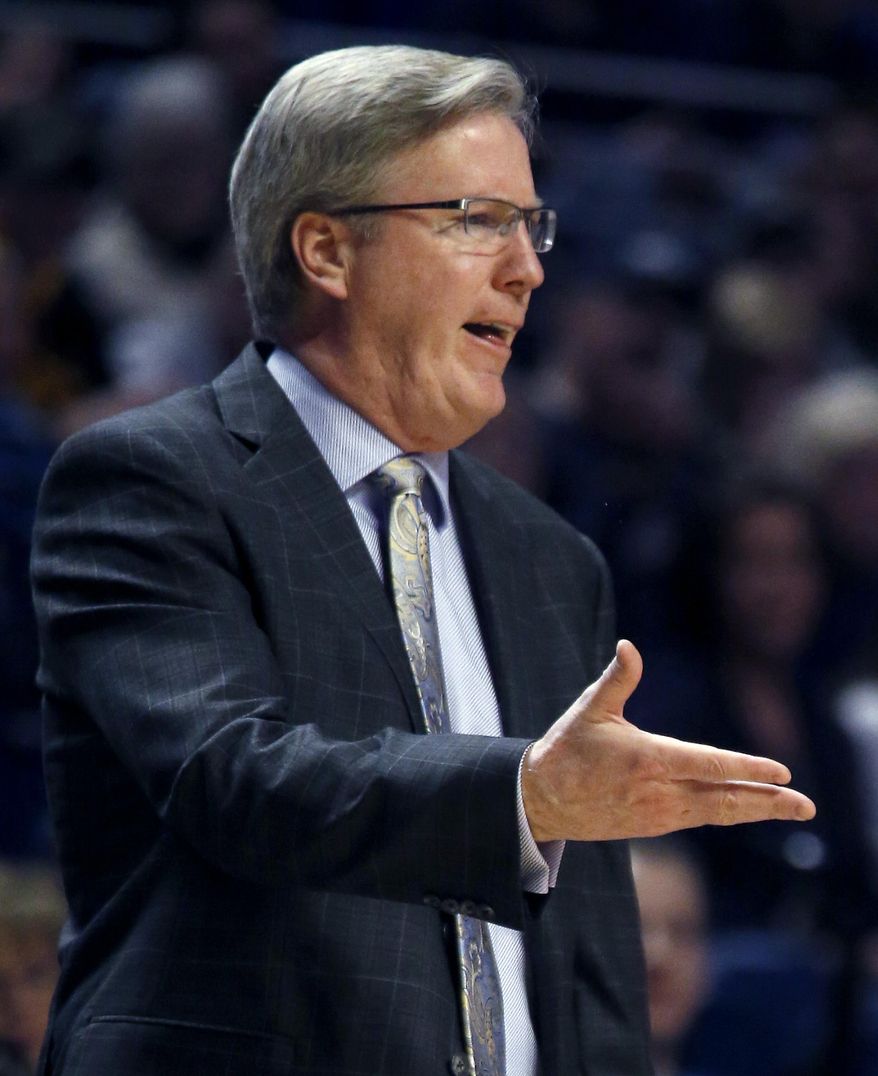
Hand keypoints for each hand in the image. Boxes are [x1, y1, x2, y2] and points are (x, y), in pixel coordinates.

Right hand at [521, 639, 816, 842]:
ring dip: (756, 809)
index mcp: (647, 759)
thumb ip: (617, 678)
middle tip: (805, 804)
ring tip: (791, 808)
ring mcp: (658, 813)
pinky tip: (747, 807)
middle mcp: (659, 791)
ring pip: (717, 813)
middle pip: (724, 799)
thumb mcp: (590, 709)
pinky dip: (728, 812)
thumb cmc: (567, 748)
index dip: (747, 768)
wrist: (542, 800)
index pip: (709, 765)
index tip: (781, 771)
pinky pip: (700, 817)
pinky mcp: (653, 825)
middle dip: (768, 802)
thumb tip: (628, 646)